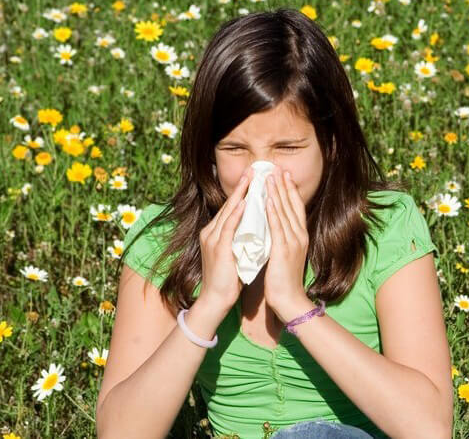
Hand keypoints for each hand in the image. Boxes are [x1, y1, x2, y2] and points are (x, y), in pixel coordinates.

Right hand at [198, 166, 253, 310]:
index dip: (244, 191)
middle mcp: (211, 231)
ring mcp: (213, 239)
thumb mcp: (236, 252)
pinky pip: (228, 227)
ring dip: (241, 194)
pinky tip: (244, 203)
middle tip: (255, 169)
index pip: (232, 207)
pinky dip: (236, 214)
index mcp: (216, 232)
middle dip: (243, 186)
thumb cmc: (228, 279)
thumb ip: (242, 238)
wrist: (216, 300)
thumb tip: (256, 226)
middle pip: (230, 204)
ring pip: (229, 211)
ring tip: (252, 178)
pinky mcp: (217, 248)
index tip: (256, 177)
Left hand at [263, 165, 310, 321]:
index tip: (284, 174)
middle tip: (277, 167)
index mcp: (300, 236)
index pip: (296, 208)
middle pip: (292, 205)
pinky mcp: (283, 250)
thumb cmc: (284, 280)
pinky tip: (268, 200)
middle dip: (284, 185)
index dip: (290, 190)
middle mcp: (299, 236)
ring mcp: (293, 242)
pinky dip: (273, 212)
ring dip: (278, 193)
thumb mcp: (286, 254)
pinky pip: (278, 227)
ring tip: (271, 177)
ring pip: (285, 212)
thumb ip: (282, 238)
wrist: (289, 300)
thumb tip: (274, 226)